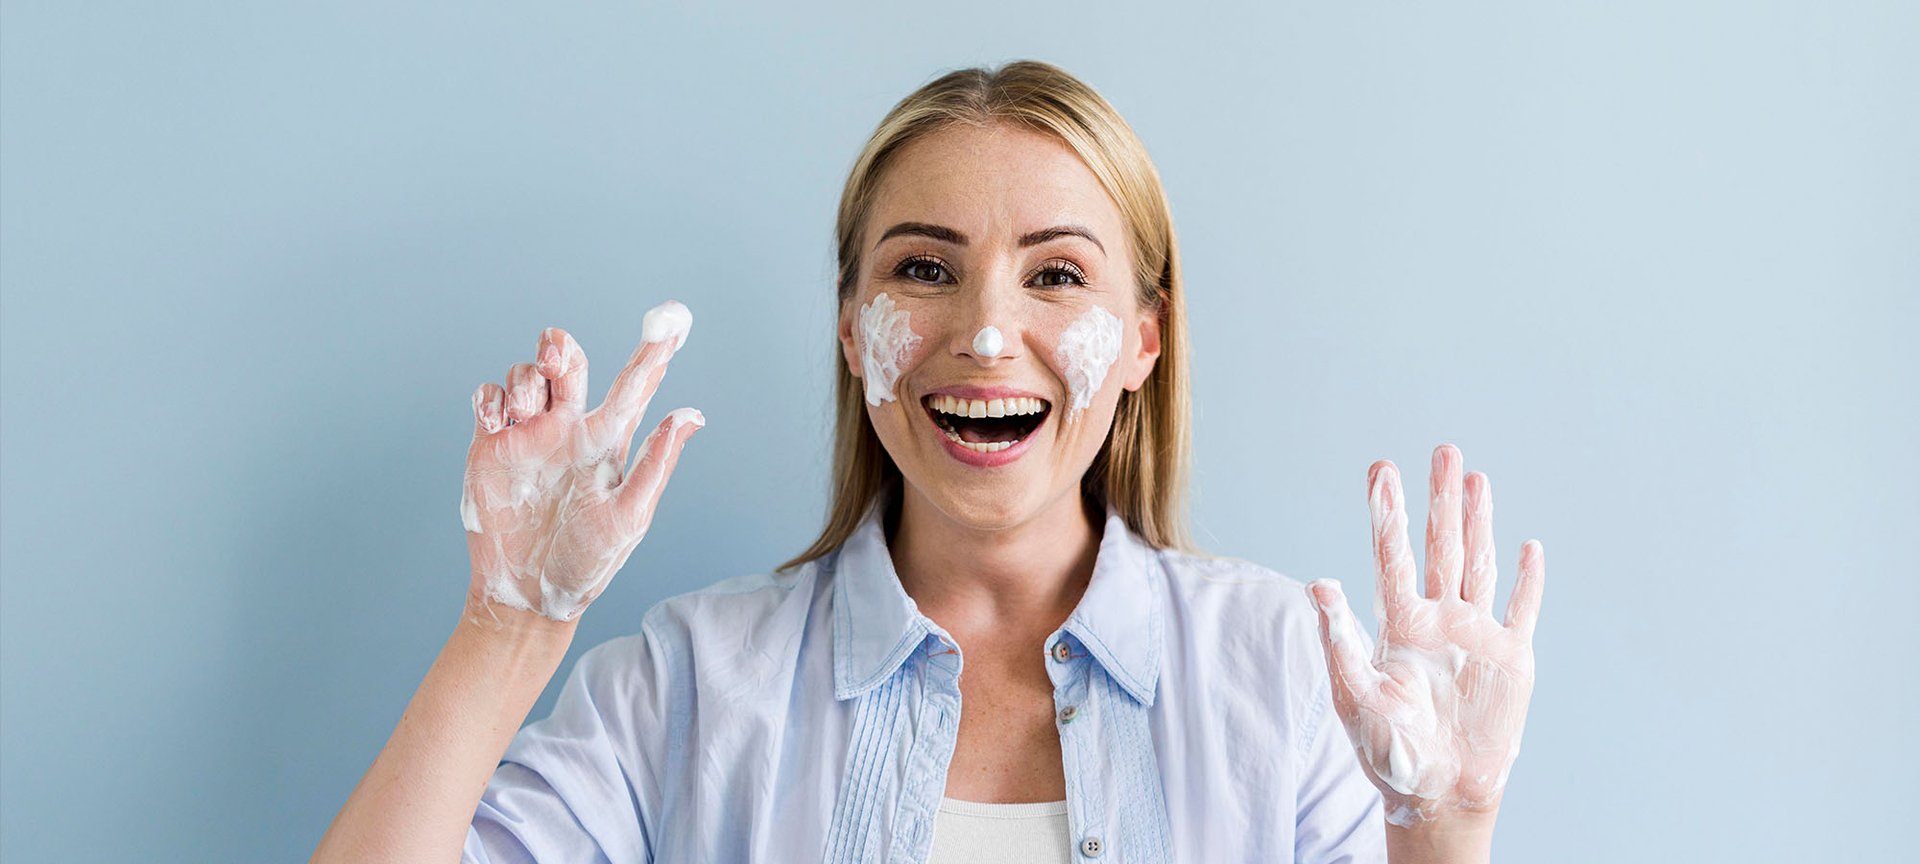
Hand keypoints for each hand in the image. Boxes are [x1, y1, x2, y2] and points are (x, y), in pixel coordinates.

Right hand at [459, 300, 702, 624]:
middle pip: (568, 361)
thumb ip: (657, 463)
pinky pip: (489, 397)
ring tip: (527, 414)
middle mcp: (570, 429)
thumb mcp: (628, 517)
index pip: (635, 386)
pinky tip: (498, 421)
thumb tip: (692, 415)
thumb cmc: (587, 562)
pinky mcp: (491, 445)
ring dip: (526, 380)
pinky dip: (491, 398)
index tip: (673, 319)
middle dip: (559, 347)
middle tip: (555, 363)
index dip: (654, 352)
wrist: (526, 595)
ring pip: (528, 374)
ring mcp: (529, 434)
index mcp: (609, 441)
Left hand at [1307, 443, 1544, 827]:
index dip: (1389, 515)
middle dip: (1440, 500)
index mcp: (1398, 625)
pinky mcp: (1512, 659)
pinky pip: (1523, 611)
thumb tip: (1318, 584)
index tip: (1381, 472)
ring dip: (1480, 522)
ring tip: (1475, 478)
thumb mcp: (1355, 695)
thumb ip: (1338, 641)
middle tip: (1441, 451)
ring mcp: (1477, 635)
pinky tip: (1528, 546)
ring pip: (1478, 565)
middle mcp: (1438, 619)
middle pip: (1441, 547)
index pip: (1394, 557)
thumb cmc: (1386, 748)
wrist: (1435, 790)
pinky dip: (1528, 581)